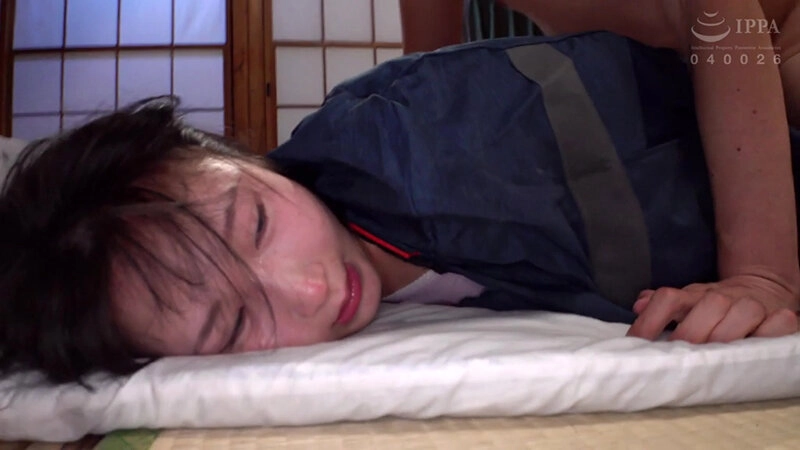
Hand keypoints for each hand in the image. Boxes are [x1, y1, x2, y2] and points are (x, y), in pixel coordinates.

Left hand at [627, 275, 798, 342]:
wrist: (761, 288)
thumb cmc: (714, 306)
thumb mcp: (686, 301)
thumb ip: (661, 306)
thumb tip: (638, 305)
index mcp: (694, 295)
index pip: (669, 298)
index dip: (651, 319)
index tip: (637, 342)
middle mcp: (723, 298)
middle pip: (708, 306)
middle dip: (692, 332)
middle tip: (679, 357)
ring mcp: (753, 305)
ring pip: (743, 312)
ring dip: (728, 336)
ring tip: (714, 359)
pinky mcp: (780, 316)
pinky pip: (780, 322)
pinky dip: (772, 332)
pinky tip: (758, 346)